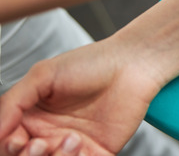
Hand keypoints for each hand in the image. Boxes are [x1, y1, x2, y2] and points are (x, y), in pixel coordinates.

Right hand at [0, 40, 160, 155]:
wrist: (132, 65)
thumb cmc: (89, 64)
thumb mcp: (42, 76)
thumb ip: (13, 103)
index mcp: (32, 118)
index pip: (8, 143)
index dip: (9, 146)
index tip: (18, 137)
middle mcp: (50, 135)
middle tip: (40, 143)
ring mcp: (74, 146)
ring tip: (70, 139)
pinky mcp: (99, 153)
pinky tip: (81, 145)